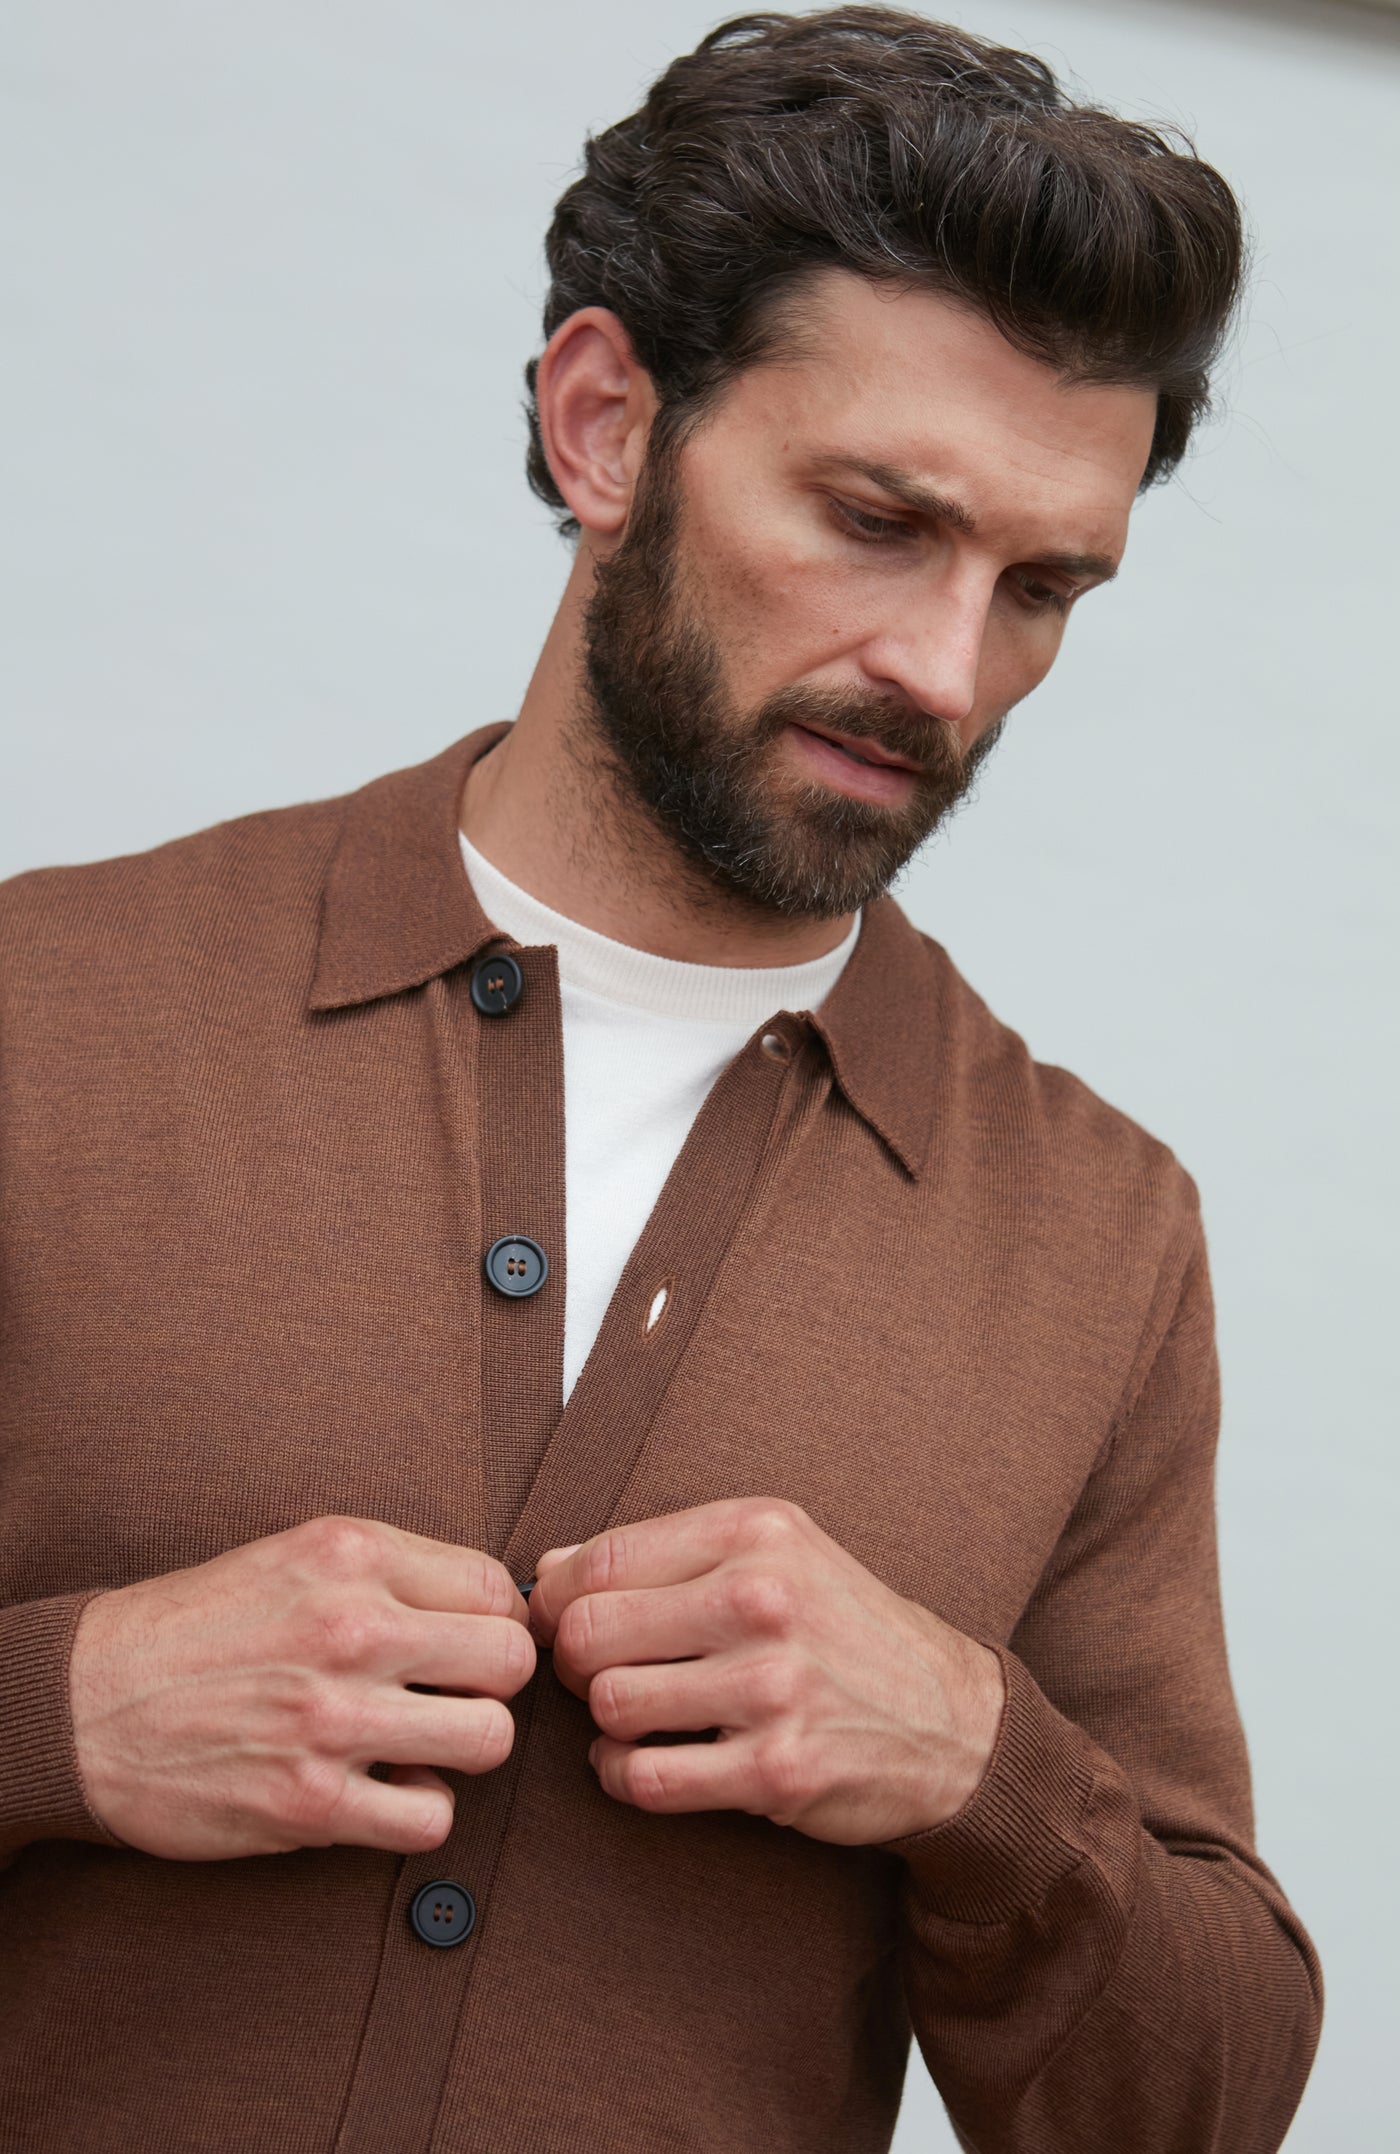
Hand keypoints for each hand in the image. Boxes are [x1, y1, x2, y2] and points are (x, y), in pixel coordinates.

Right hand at [68, 1515, 534, 1860]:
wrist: (86, 1702)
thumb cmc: (198, 1629)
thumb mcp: (297, 1556)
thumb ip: (393, 1572)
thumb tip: (493, 1608)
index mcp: (353, 1555)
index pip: (496, 1588)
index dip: (493, 1622)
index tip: (466, 1645)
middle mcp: (352, 1628)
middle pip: (510, 1661)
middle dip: (490, 1684)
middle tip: (449, 1695)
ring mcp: (333, 1717)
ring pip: (490, 1740)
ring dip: (463, 1749)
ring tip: (419, 1742)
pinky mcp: (311, 1802)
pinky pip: (431, 1820)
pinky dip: (417, 1813)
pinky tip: (380, 1790)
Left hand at [528, 1497, 1003, 1845]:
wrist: (953, 1722)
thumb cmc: (843, 1630)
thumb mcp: (775, 1554)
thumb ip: (665, 1553)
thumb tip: (548, 1570)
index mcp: (757, 1533)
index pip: (602, 1558)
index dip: (553, 1598)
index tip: (555, 1621)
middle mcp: (763, 1600)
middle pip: (590, 1633)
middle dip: (573, 1662)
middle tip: (594, 1674)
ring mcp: (772, 1687)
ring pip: (612, 1706)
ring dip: (605, 1723)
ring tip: (633, 1718)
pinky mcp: (777, 1768)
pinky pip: (648, 1779)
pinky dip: (623, 1777)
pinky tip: (641, 1763)